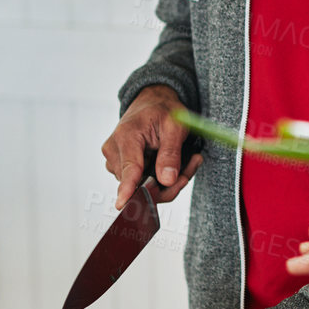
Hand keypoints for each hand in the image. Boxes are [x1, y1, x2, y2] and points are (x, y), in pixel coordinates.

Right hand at [102, 85, 202, 209]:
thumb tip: (166, 180)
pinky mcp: (120, 168)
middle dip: (170, 182)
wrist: (151, 103)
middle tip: (194, 163)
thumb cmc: (162, 111)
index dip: (128, 189)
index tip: (124, 205)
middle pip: (140, 183)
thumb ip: (171, 153)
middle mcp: (114, 151)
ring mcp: (115, 161)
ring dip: (167, 180)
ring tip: (187, 159)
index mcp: (127, 136)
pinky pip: (142, 182)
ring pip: (142, 186)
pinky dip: (160, 178)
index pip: (129, 169)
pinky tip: (173, 163)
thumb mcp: (175, 126)